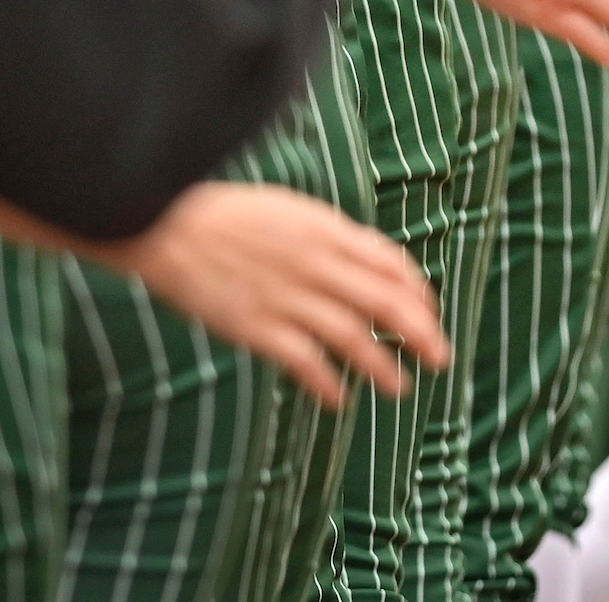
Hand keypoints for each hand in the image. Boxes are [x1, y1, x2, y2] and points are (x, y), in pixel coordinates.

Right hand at [112, 183, 449, 405]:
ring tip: (400, 387)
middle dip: (422, 332)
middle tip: (441, 357)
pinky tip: (339, 398)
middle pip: (388, 303)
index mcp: (328, 231)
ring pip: (355, 337)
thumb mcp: (291, 211)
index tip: (429, 313)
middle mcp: (318, 264)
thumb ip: (329, 237)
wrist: (166, 223)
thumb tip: (364, 261)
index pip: (392, 264)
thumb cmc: (227, 215)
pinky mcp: (256, 327)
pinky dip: (327, 382)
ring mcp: (288, 298)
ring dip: (383, 365)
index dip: (418, 293)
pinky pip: (305, 361)